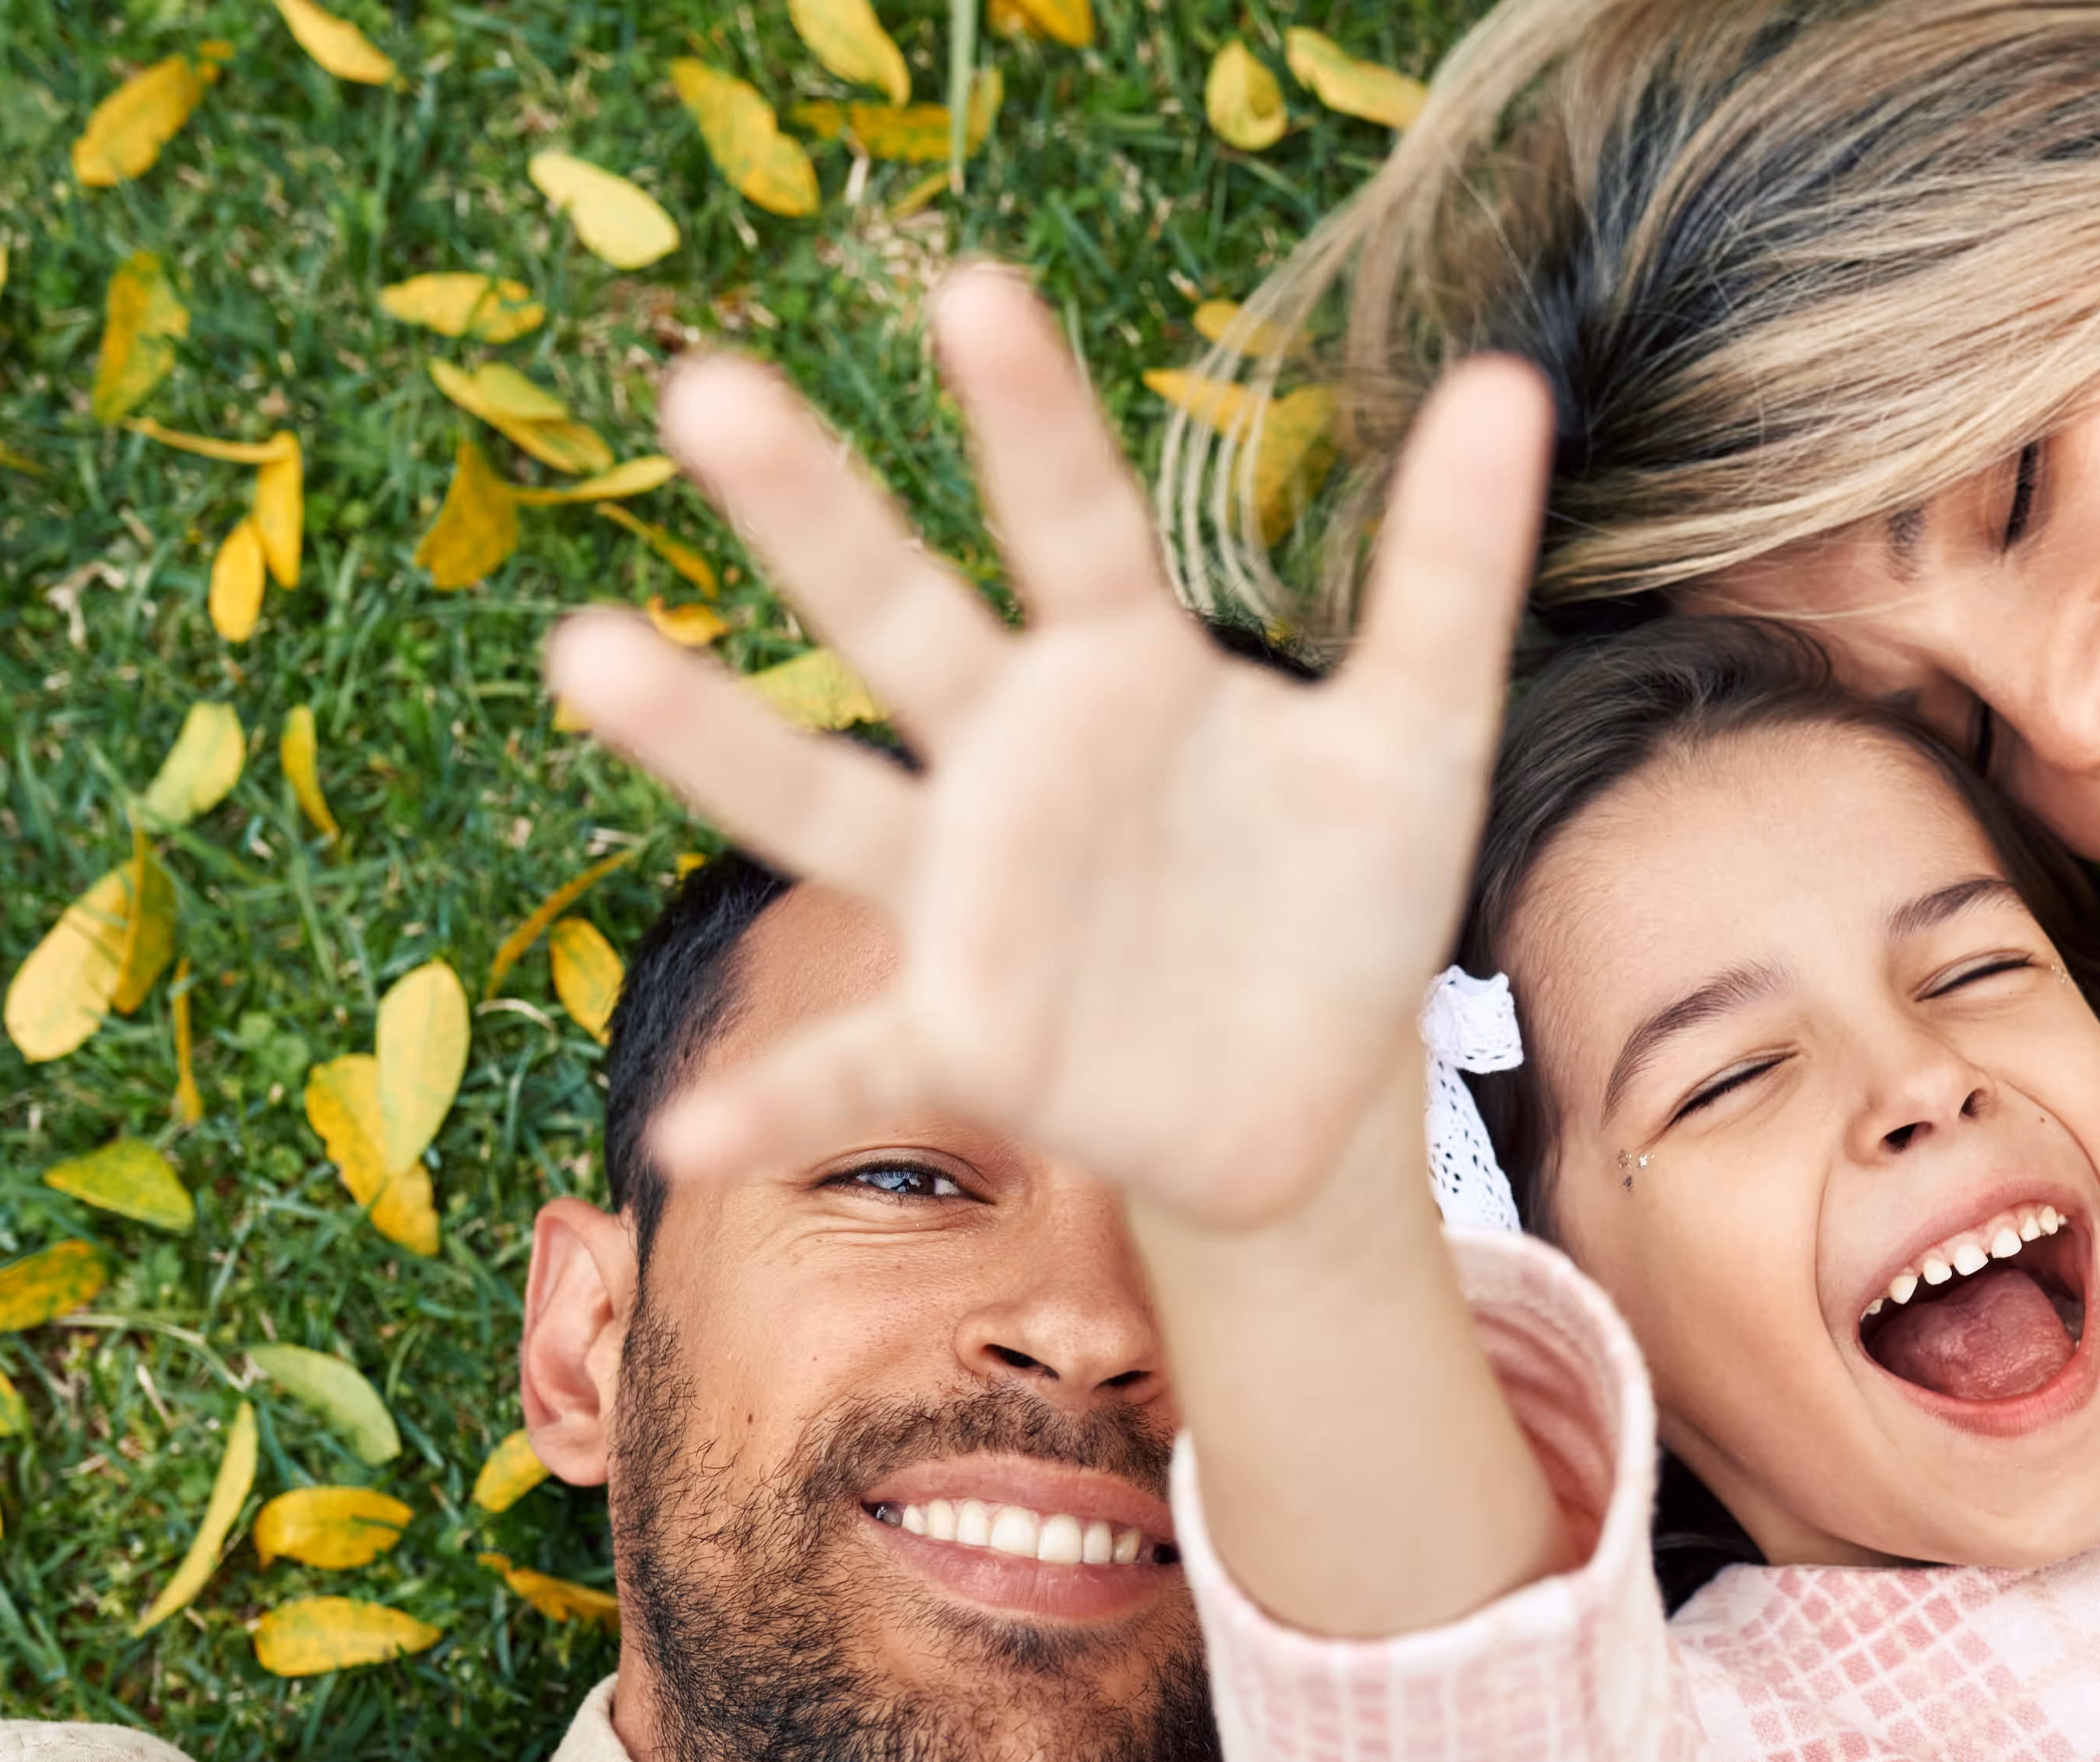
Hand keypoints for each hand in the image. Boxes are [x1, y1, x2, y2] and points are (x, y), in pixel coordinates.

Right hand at [544, 265, 1549, 1229]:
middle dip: (813, 513)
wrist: (1315, 1079)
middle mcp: (1012, 762)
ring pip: (820, 802)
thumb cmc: (1342, 889)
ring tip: (587, 650)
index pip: (1074, 521)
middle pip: (901, 621)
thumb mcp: (1418, 736)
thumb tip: (1512, 384)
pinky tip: (683, 1135)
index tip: (974, 288)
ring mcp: (969, 897)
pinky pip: (856, 1067)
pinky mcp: (965, 1037)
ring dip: (710, 735)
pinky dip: (773, 1101)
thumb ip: (1446, 570)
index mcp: (1123, 670)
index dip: (1031, 416)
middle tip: (706, 388)